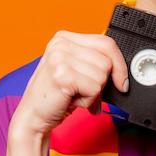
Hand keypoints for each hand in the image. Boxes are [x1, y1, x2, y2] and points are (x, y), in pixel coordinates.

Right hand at [8, 30, 128, 144]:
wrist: (32, 117)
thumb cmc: (55, 96)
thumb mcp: (76, 73)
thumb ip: (95, 64)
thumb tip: (122, 72)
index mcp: (64, 38)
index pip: (106, 42)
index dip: (119, 63)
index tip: (122, 81)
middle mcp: (61, 44)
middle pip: (107, 60)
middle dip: (102, 82)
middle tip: (83, 91)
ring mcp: (60, 58)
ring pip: (103, 75)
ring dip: (93, 93)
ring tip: (74, 95)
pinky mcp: (63, 75)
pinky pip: (95, 89)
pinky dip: (88, 101)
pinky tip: (71, 101)